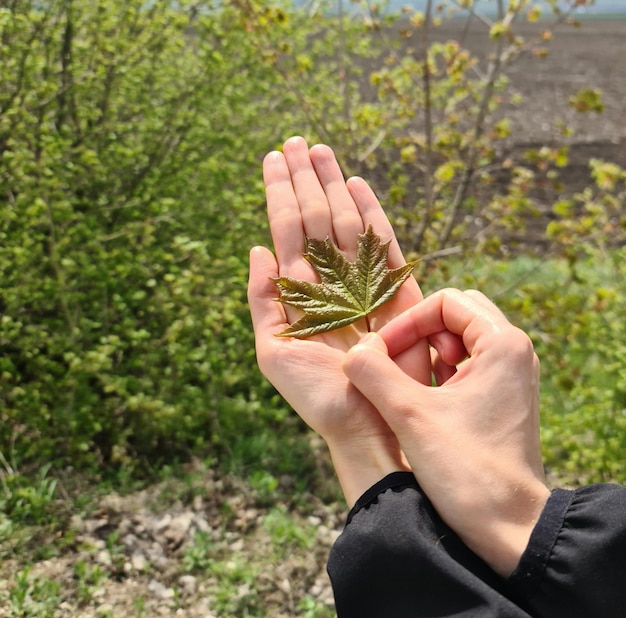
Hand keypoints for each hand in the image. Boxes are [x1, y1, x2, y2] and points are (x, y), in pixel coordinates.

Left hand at [248, 136, 430, 504]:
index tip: (274, 159)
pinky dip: (371, 212)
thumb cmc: (318, 396)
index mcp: (299, 292)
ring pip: (344, 221)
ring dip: (333, 185)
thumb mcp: (274, 352)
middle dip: (305, 179)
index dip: (280, 194)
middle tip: (297, 141)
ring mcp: (361, 281)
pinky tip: (357, 186)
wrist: (366, 423)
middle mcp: (330, 280)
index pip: (286, 230)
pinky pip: (382, 242)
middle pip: (314, 217)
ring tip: (320, 150)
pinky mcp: (394, 289)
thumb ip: (263, 300)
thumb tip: (256, 249)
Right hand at [343, 288, 549, 575]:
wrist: (508, 529)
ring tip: (401, 384)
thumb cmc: (467, 471)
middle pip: (454, 315)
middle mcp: (512, 353)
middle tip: (392, 363)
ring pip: (457, 340)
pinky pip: (462, 366)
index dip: (408, 322)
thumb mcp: (410, 416)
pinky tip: (416, 401)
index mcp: (503, 344)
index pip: (446, 302)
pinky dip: (434, 373)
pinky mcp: (499, 399)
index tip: (382, 353)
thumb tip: (353, 351)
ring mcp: (508, 376)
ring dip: (423, 354)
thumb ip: (373, 374)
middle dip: (416, 333)